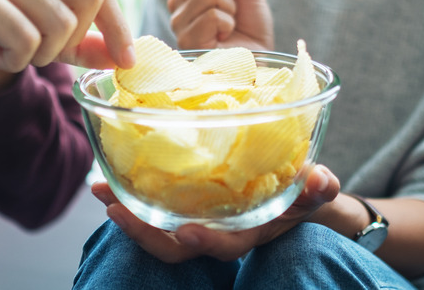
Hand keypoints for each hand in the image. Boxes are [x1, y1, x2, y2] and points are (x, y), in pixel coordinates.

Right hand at [0, 0, 135, 101]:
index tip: (127, 61)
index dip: (118, 27)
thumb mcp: (32, 34)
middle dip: (74, 42)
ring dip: (40, 54)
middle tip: (40, 54)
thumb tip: (120, 50)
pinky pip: (26, 39)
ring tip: (9, 51)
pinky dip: (13, 60)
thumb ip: (76, 36)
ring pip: (60, 24)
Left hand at [91, 164, 339, 262]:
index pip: (225, 246)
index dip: (206, 243)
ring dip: (129, 210)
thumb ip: (319, 189)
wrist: (299, 194)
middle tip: (115, 208)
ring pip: (160, 226)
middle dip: (144, 231)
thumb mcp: (316, 191)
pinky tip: (112, 175)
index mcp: (248, 232)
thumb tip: (323, 180)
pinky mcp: (189, 201)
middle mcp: (220, 230)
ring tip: (101, 188)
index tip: (186, 232)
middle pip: (177, 246)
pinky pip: (157, 204)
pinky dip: (133, 192)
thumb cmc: (306, 192)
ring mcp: (202, 217)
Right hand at [168, 0, 273, 50]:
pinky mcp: (186, 39)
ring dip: (230, 10)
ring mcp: (179, 22)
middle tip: (234, 4)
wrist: (256, 65)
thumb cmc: (250, 33)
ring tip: (229, 27)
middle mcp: (179, 4)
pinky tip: (224, 39)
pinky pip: (212, 15)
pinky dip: (227, 25)